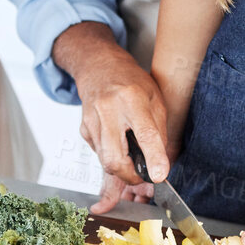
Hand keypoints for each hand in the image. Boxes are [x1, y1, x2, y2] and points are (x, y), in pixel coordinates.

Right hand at [57, 24, 171, 213]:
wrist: (99, 67)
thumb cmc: (131, 81)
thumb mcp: (155, 99)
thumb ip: (159, 131)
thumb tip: (160, 163)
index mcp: (132, 98)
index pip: (144, 133)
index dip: (153, 157)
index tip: (158, 175)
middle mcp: (108, 109)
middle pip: (114, 158)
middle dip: (130, 176)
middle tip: (143, 174)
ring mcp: (92, 120)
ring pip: (105, 162)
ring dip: (122, 168)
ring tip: (133, 157)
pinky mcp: (83, 130)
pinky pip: (99, 154)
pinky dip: (111, 157)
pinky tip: (118, 142)